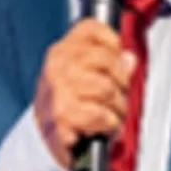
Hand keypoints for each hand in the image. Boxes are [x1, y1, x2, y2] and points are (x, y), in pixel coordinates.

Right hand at [33, 19, 136, 170]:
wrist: (41, 141)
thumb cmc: (67, 105)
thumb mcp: (83, 77)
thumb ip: (109, 63)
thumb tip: (129, 58)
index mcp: (62, 50)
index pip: (92, 29)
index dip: (112, 42)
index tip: (116, 58)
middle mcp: (58, 65)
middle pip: (107, 59)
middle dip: (121, 82)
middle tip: (116, 97)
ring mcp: (59, 90)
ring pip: (108, 89)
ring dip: (117, 108)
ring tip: (110, 115)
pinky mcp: (63, 116)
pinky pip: (103, 115)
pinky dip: (110, 125)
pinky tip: (103, 128)